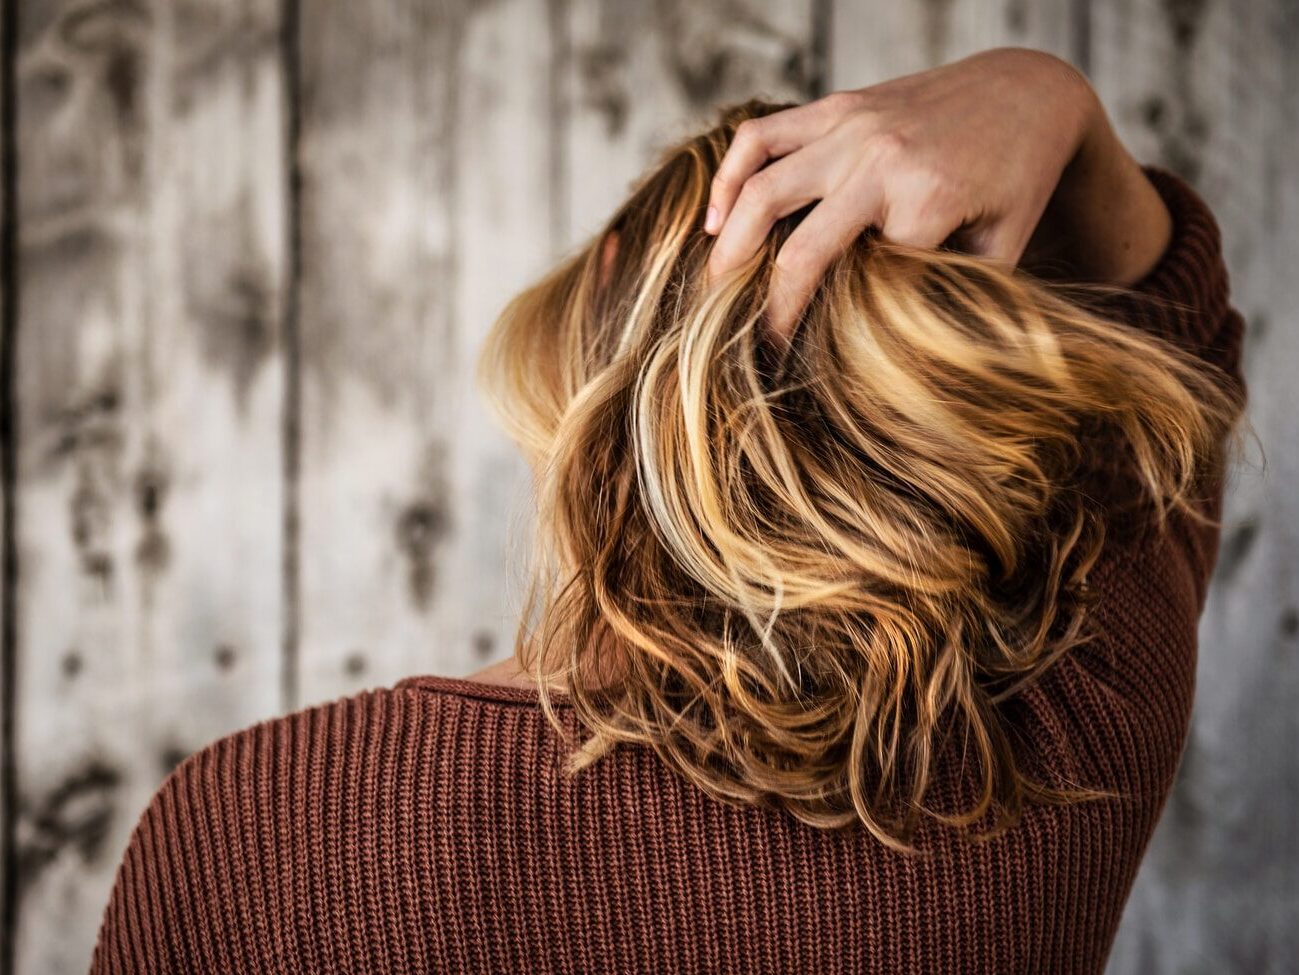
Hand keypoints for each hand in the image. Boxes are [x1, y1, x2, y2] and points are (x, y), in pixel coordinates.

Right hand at [704, 48, 1102, 338]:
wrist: (1029, 90)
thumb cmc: (1019, 180)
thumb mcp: (1004, 248)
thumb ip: (954, 296)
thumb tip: (903, 360)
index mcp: (928, 199)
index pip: (859, 286)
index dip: (828, 331)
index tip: (805, 369)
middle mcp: (880, 158)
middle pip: (796, 248)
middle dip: (764, 307)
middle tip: (740, 346)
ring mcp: (850, 126)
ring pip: (761, 188)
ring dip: (728, 246)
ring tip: (712, 289)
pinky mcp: (835, 107)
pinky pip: (760, 137)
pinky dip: (728, 177)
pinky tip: (714, 218)